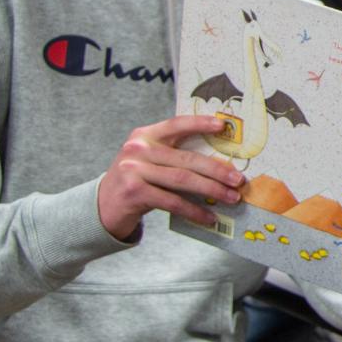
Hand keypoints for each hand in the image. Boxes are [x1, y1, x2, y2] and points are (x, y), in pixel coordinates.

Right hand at [96, 114, 245, 239]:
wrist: (103, 205)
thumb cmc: (136, 180)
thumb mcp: (149, 160)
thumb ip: (173, 154)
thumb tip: (219, 163)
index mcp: (144, 135)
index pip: (176, 124)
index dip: (200, 123)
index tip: (223, 126)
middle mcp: (138, 149)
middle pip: (187, 158)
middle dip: (217, 170)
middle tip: (239, 180)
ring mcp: (134, 170)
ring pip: (183, 180)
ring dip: (212, 191)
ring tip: (232, 198)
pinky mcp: (134, 192)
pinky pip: (173, 202)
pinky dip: (194, 211)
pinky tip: (209, 217)